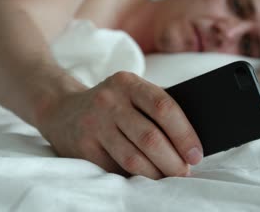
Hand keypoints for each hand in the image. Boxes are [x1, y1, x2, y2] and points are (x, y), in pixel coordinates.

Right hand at [37, 71, 202, 178]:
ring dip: (156, 174)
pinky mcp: (83, 148)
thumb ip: (155, 109)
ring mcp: (93, 124)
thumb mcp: (130, 94)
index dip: (184, 134)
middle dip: (173, 160)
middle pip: (150, 137)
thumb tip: (189, 144)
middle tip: (184, 171)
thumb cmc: (111, 105)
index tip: (196, 154)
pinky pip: (115, 169)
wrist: (62, 110)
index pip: (163, 107)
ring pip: (133, 158)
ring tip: (168, 176)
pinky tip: (145, 177)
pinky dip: (135, 177)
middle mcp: (108, 101)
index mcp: (127, 82)